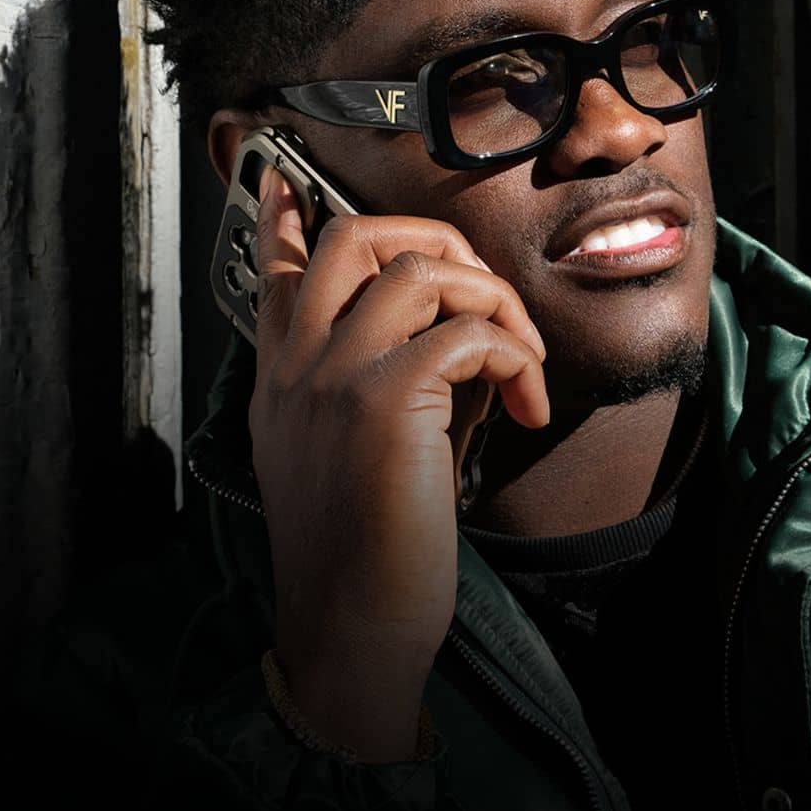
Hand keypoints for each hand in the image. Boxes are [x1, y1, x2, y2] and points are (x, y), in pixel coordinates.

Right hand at [249, 168, 547, 760]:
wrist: (349, 627)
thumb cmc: (363, 549)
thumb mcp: (345, 454)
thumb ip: (380, 385)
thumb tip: (456, 337)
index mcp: (284, 377)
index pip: (281, 271)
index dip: (287, 219)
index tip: (286, 184)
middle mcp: (299, 364)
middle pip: (354, 235)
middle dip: (434, 239)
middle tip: (480, 289)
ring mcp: (334, 376)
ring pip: (422, 268)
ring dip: (495, 301)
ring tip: (523, 363)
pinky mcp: (383, 401)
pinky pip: (470, 333)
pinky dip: (518, 358)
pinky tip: (529, 407)